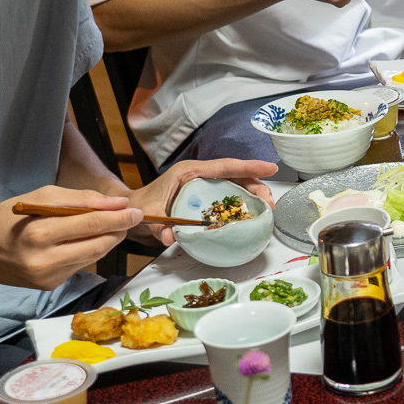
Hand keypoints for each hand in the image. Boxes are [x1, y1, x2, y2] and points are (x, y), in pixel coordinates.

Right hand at [0, 187, 142, 289]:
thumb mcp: (42, 196)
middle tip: (131, 218)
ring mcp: (47, 277)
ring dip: (106, 241)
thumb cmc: (10, 215)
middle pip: (99, 245)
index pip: (93, 224)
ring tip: (108, 226)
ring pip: (93, 257)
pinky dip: (86, 251)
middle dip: (119, 230)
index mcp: (40, 233)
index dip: (120, 218)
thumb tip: (118, 204)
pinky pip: (79, 265)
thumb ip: (81, 200)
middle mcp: (44, 260)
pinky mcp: (49, 286)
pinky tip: (79, 242)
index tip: (137, 211)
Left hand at [130, 159, 278, 245]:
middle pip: (235, 174)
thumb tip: (171, 237)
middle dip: (257, 184)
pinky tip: (251, 213)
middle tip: (270, 202)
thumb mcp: (149, 216)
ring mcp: (203, 183)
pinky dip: (242, 201)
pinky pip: (228, 193)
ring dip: (253, 193)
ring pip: (235, 183)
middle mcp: (199, 174)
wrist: (132, 209)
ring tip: (267, 208)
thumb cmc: (142, 207)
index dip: (249, 167)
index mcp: (189, 172)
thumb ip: (159, 227)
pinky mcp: (205, 193)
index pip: (224, 167)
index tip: (270, 168)